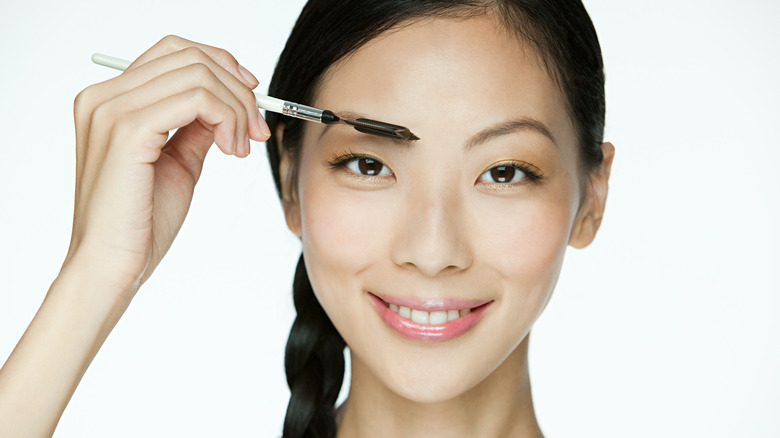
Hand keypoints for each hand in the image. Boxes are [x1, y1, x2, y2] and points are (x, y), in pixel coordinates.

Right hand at [64, 35, 269, 296]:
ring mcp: (111, 110)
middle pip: (189, 56)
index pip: (173, 51)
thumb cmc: (140, 224)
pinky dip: (227, 118)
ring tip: (242, 146)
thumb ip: (196, 128)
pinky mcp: (128, 130)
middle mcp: (103, 97)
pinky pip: (197, 98)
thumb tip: (227, 105)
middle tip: (256, 128)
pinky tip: (232, 150)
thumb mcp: (178, 162)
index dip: (221, 65)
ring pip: (199, 75)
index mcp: (109, 100)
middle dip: (237, 88)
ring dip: (236, 108)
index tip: (251, 97)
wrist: (112, 267)